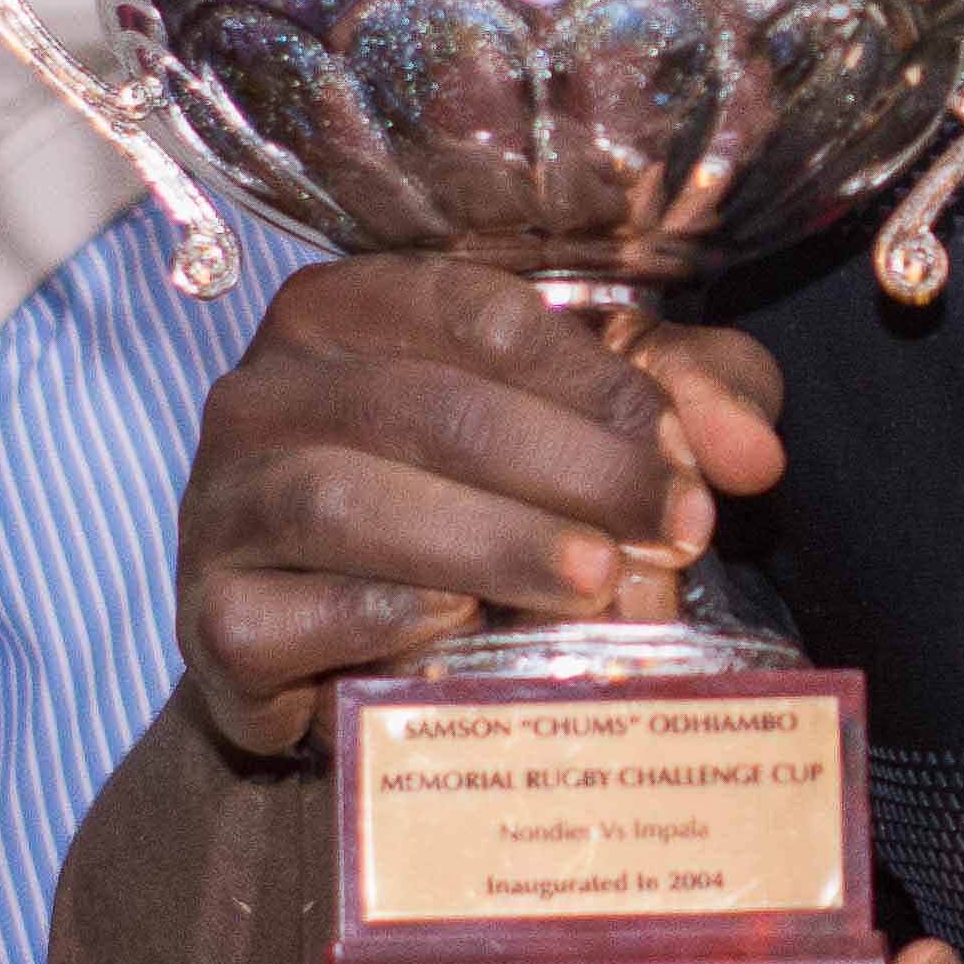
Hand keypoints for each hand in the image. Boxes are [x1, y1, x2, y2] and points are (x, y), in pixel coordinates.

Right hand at [173, 257, 787, 754]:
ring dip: (486, 539)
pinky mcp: (208, 620)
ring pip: (344, 499)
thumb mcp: (594, 429)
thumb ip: (685, 403)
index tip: (686, 458)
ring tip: (595, 580)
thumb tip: (754, 454)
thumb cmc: (477, 508)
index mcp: (347, 310)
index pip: (474, 314)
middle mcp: (262, 392)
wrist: (345, 654)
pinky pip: (275, 612)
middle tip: (674, 532)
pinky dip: (373, 614)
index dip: (592, 381)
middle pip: (423, 407)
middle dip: (568, 469)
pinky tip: (459, 625)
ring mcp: (220, 506)